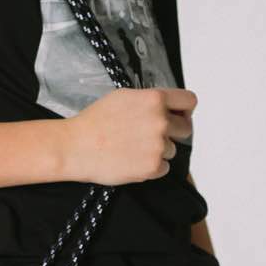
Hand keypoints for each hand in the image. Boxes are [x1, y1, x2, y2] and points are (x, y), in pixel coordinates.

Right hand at [61, 86, 196, 185]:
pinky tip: (131, 160)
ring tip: (132, 148)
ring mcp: (158, 145)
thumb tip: (167, 106)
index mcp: (155, 99)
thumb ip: (150, 100)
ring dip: (157, 150)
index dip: (185, 110)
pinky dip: (151, 167)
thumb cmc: (94, 122)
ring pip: (172, 150)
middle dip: (172, 132)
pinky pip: (163, 167)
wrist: (76, 147)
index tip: (180, 116)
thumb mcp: (124, 97)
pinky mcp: (153, 166)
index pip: (189, 101)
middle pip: (186, 129)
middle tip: (151, 136)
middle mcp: (161, 121)